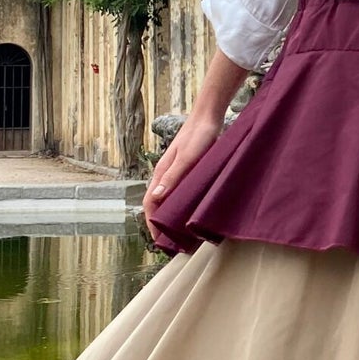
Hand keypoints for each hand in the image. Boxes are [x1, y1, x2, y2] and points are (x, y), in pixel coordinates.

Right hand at [143, 112, 223, 241]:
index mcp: (161, 173)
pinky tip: (190, 211)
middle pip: (157, 203)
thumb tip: (156, 198)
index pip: (150, 203)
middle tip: (170, 243)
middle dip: (159, 223)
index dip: (152, 223)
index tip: (158, 241)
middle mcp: (165, 174)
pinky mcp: (187, 169)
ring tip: (179, 232)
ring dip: (169, 215)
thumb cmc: (198, 136)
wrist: (208, 117)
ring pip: (167, 198)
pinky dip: (180, 204)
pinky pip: (178, 191)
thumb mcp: (186, 158)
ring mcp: (175, 172)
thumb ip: (172, 177)